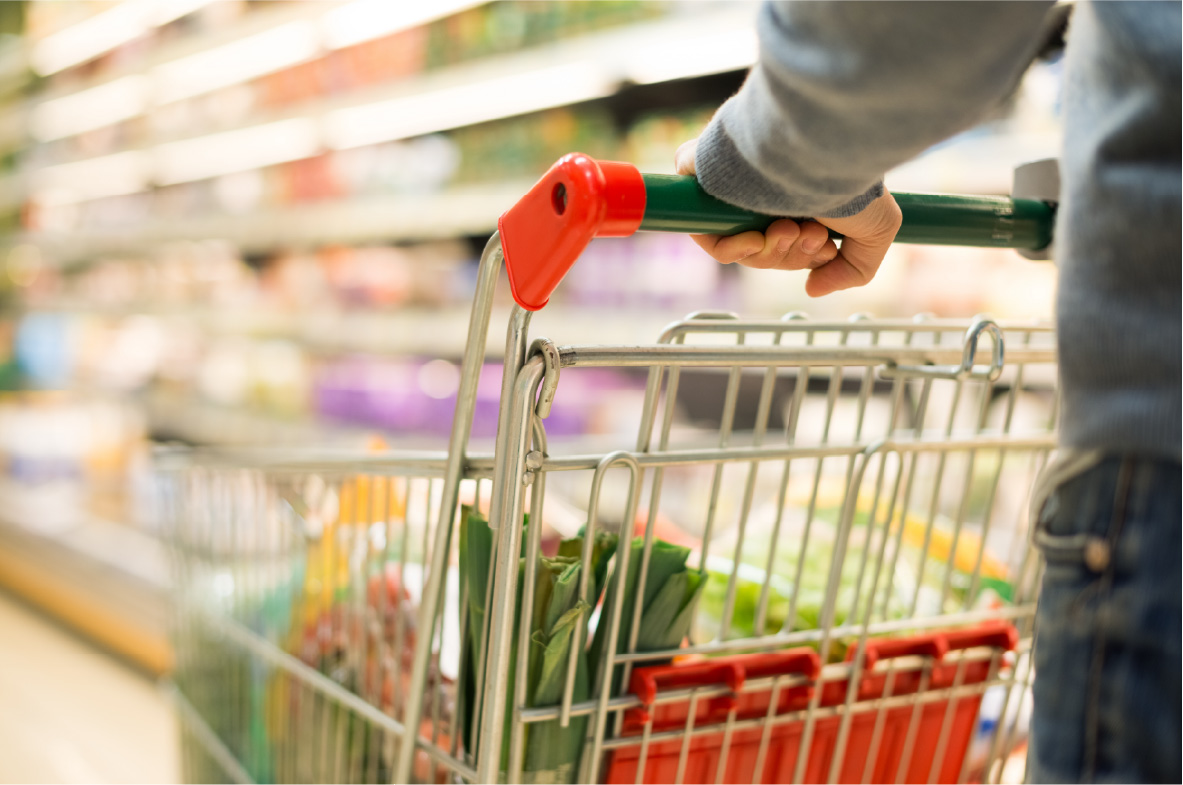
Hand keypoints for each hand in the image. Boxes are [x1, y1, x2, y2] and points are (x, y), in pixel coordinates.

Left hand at [675, 138, 902, 296]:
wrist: (823, 145)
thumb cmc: (852, 180)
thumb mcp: (877, 231)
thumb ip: (853, 269)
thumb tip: (812, 288)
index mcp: (799, 196)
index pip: (787, 244)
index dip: (802, 257)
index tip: (824, 249)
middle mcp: (766, 189)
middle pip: (764, 251)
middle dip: (790, 255)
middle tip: (810, 236)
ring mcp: (735, 186)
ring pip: (739, 246)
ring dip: (769, 252)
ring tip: (791, 229)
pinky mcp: (705, 178)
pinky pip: (706, 232)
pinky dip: (731, 248)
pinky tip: (757, 239)